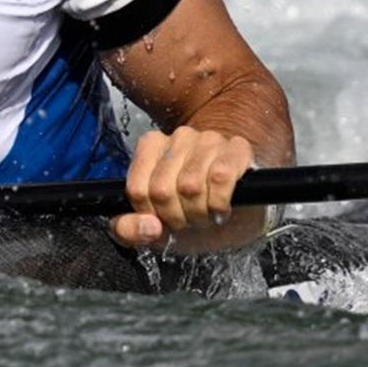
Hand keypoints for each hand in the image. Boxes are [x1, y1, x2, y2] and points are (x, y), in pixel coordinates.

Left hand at [111, 125, 256, 249]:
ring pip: (190, 185)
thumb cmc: (192, 210)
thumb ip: (128, 230)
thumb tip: (148, 226)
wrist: (239, 206)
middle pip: (162, 189)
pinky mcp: (237, 149)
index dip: (151, 214)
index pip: (136, 189)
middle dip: (176, 217)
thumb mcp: (155, 226)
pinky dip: (219, 203)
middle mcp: (178, 137)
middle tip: (189, 219)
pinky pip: (220, 178)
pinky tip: (221, 208)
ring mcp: (209, 139)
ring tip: (206, 213)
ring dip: (200, 212)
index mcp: (150, 146)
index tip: (164, 220)